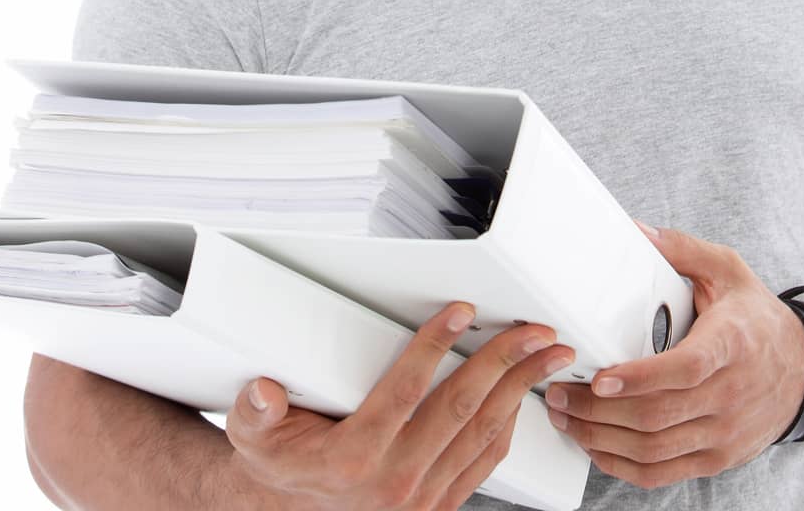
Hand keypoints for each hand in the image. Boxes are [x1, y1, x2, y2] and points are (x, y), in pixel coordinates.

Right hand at [224, 300, 575, 510]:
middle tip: (536, 330)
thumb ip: (256, 411)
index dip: (435, 345)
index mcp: (355, 457)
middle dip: (504, 363)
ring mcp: (422, 498)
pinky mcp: (439, 507)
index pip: (406, 391)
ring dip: (520, 390)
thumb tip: (263, 389)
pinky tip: (522, 398)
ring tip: (547, 356)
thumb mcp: (255, 437)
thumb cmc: (281, 465)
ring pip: (482, 435)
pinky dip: (509, 428)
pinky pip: (484, 464)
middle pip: (461, 409)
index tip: (461, 311)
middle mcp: (395, 480)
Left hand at [542, 221, 803, 488]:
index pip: (685, 369)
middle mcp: (729, 394)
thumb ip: (682, 249)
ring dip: (603, 439)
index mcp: (731, 343)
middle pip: (659, 415)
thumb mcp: (728, 270)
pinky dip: (624, 466)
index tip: (602, 377)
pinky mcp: (718, 458)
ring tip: (567, 419)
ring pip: (655, 450)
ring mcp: (724, 433)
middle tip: (561, 394)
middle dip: (600, 410)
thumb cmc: (757, 318)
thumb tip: (635, 231)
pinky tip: (597, 446)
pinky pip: (664, 473)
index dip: (641, 377)